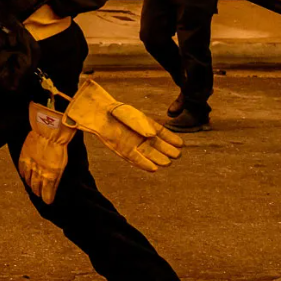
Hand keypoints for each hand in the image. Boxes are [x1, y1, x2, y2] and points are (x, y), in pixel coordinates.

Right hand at [18, 103, 75, 203]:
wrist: (50, 129)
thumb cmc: (61, 144)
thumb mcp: (64, 161)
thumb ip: (58, 173)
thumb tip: (56, 180)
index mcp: (52, 174)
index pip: (47, 192)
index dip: (47, 198)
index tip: (48, 202)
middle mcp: (40, 172)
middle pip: (37, 187)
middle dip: (38, 192)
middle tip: (39, 195)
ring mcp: (31, 164)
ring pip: (29, 179)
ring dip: (30, 184)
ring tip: (32, 188)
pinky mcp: (25, 155)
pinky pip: (22, 168)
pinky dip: (23, 174)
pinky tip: (24, 176)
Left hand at [63, 79, 182, 171]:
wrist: (100, 114)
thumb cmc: (117, 112)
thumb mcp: (132, 116)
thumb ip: (141, 125)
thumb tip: (151, 135)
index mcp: (146, 125)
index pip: (162, 133)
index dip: (171, 139)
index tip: (181, 144)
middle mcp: (141, 136)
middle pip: (157, 146)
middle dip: (167, 151)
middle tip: (177, 155)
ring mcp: (133, 144)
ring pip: (148, 154)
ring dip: (158, 159)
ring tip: (168, 163)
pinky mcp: (123, 150)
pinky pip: (135, 159)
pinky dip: (143, 164)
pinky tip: (153, 168)